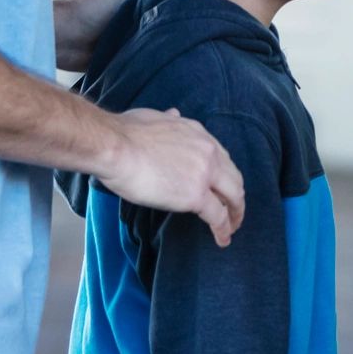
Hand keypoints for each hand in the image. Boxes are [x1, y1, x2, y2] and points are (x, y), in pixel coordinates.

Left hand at [54, 0, 174, 70]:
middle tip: (198, 22)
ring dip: (170, 32)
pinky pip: (151, 46)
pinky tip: (169, 50)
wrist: (65, 39)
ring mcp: (132, 26)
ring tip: (186, 38)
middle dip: (182, 12)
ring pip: (162, 26)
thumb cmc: (92, 6)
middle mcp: (136, 4)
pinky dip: (158, 47)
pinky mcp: (128, 47)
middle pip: (169, 5)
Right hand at [98, 107, 245, 247]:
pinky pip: (217, 216)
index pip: (221, 157)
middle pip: (234, 178)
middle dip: (236, 196)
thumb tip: (173, 113)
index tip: (222, 187)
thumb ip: (169, 120)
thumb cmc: (125, 133)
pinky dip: (223, 229)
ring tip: (231, 228)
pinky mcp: (196, 195)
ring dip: (234, 214)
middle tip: (234, 211)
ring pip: (233, 197)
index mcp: (198, 134)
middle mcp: (208, 152)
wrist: (115, 146)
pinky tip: (222, 239)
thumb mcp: (155, 117)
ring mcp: (205, 174)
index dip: (224, 175)